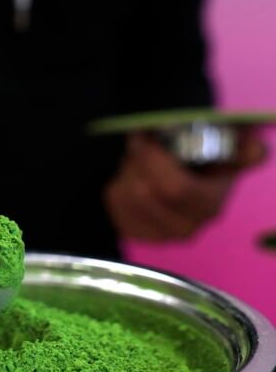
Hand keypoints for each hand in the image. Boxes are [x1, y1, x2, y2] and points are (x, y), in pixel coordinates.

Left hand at [105, 129, 265, 240]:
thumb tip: (257, 150)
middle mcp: (188, 227)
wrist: (178, 177)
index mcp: (210, 204)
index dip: (153, 160)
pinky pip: (115, 206)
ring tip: (138, 160)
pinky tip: (131, 178)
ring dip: (127, 171)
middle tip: (139, 143)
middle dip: (137, 162)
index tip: (143, 136)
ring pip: (127, 196)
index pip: (176, 189)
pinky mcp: (136, 233)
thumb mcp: (223, 149)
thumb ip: (239, 149)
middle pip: (145, 192)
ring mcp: (160, 235)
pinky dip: (118, 185)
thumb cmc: (200, 160)